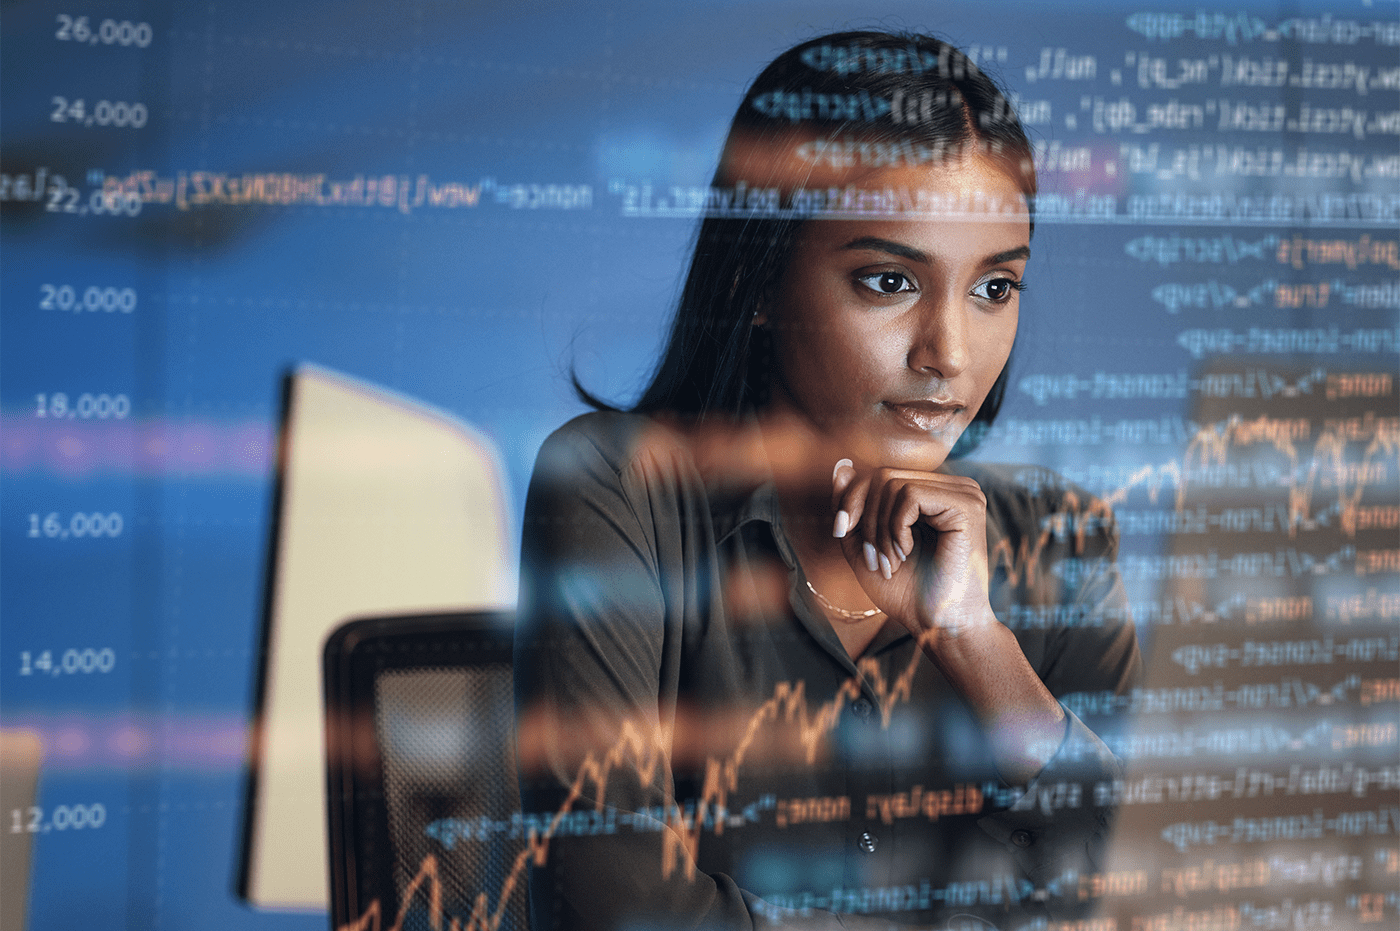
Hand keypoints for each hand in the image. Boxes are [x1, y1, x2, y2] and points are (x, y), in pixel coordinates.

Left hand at [832, 458, 1066, 780]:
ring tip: (889, 562)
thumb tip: (841, 463)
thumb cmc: (907, 593)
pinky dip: (895, 528)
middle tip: (872, 559)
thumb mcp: (862, 545)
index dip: (851, 501)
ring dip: (878, 529)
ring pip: (891, 483)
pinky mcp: (966, 504)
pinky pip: (909, 495)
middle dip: (864, 518)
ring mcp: (963, 492)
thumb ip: (851, 507)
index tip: (842, 534)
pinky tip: (906, 554)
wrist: (939, 627)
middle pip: (881, 475)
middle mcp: (951, 486)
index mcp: (932, 492)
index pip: (877, 474)